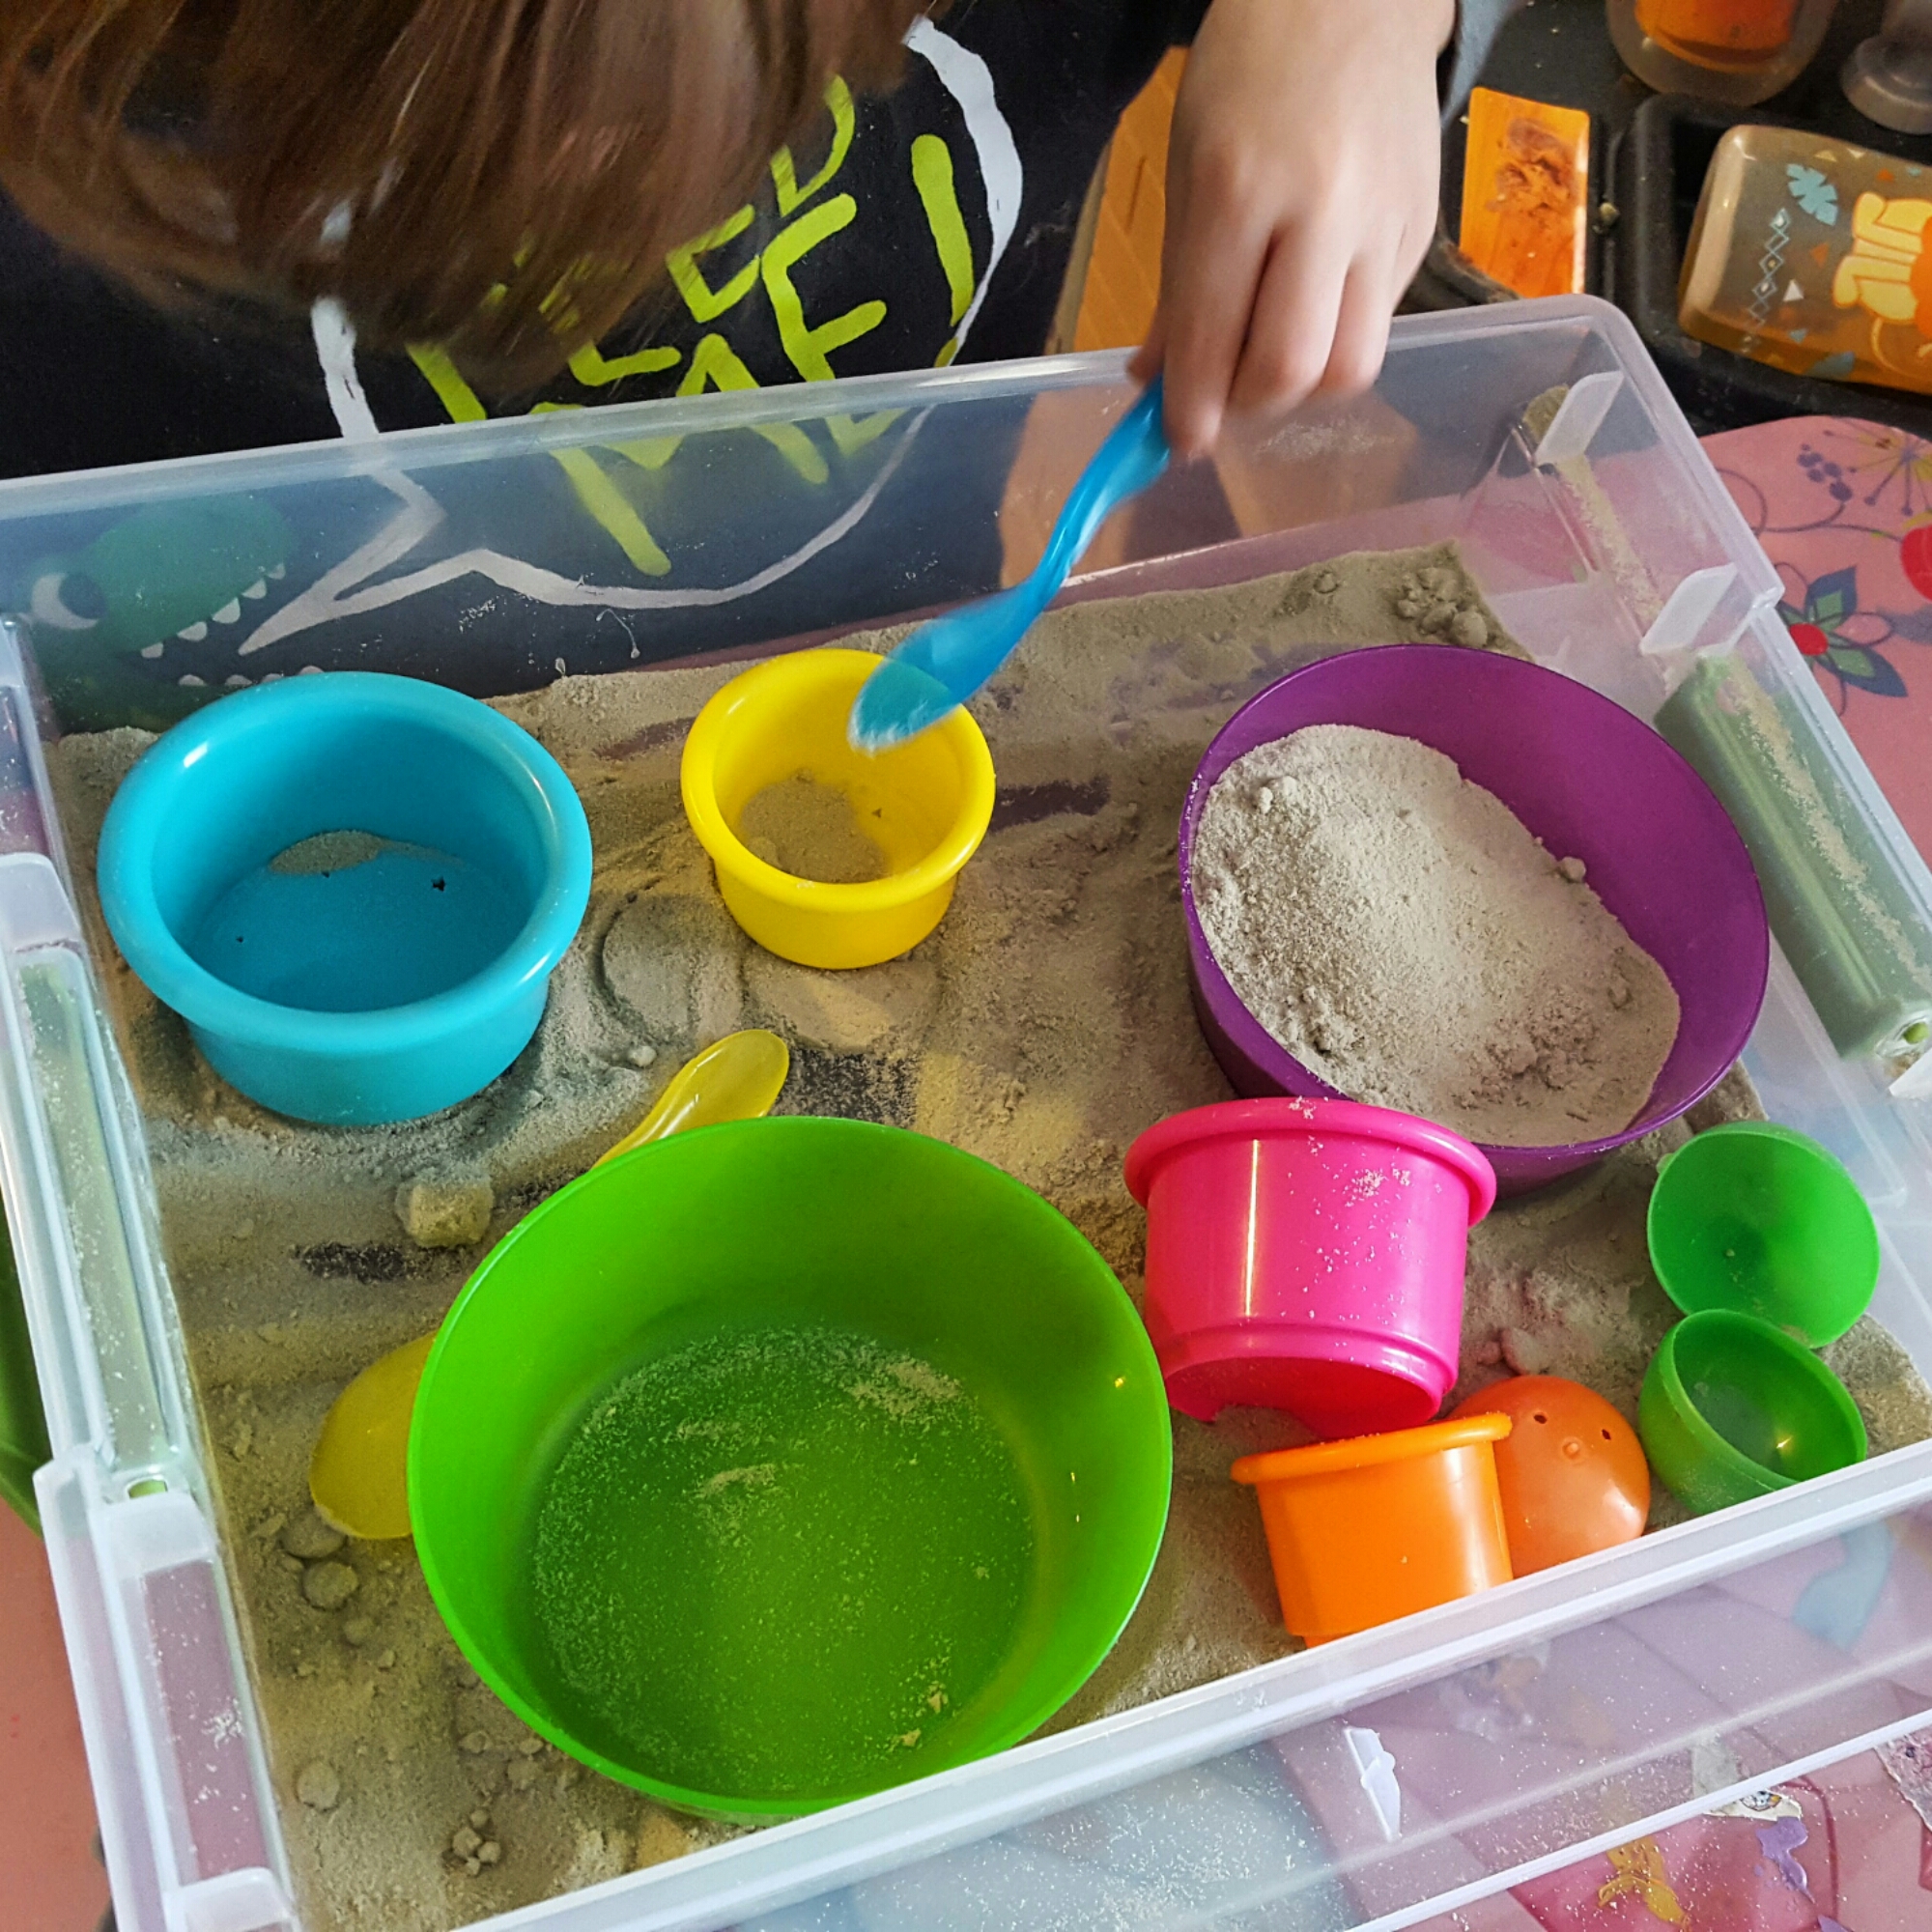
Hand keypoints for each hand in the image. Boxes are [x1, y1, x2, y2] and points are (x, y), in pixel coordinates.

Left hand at [1129, 0, 1454, 457]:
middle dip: (1249, 408)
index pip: (1214, 337)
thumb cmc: (1249, 75)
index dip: (1194, 409)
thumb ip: (1178, 287)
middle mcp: (1323, 211)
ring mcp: (1385, 223)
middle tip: (1225, 398)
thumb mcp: (1188, 171)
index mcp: (1241, 189)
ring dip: (1301, 390)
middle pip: (1294, 371)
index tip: (1178, 442)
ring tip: (1269, 361)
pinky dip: (1335, 338)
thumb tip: (1157, 384)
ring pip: (1351, 365)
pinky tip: (1310, 307)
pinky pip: (1379, 323)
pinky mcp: (1423, 231)